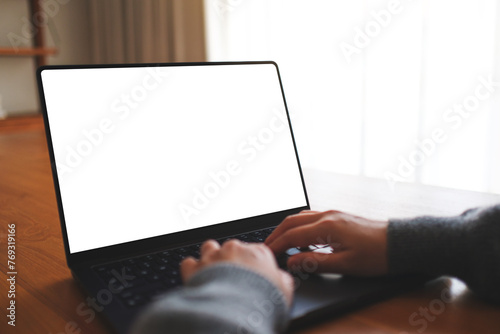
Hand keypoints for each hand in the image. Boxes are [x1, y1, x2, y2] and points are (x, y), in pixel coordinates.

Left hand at [181, 239, 293, 304]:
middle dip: (232, 260)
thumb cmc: (261, 301)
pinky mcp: (195, 268)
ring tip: (213, 272)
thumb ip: (283, 280)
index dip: (254, 264)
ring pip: (209, 247)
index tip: (253, 275)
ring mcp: (213, 256)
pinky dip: (192, 270)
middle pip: (232, 248)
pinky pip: (189, 263)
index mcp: (258, 253)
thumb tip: (283, 278)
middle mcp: (235, 249)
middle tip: (234, 278)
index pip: (256, 251)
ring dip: (210, 258)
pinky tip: (196, 279)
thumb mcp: (284, 292)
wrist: (235, 311)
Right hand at [265, 210, 388, 275]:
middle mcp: (327, 215)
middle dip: (276, 234)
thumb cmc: (377, 255)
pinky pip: (311, 217)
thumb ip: (316, 262)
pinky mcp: (338, 217)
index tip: (266, 254)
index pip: (292, 235)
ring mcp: (333, 214)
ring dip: (287, 228)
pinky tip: (301, 238)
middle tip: (266, 247)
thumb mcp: (346, 264)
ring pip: (300, 217)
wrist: (400, 243)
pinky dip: (299, 226)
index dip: (276, 245)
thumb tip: (292, 261)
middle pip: (292, 221)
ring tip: (280, 242)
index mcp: (327, 227)